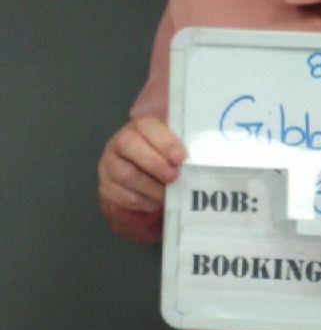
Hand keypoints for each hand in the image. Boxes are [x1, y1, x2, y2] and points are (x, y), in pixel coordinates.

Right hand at [98, 116, 184, 242]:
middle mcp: (119, 142)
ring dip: (150, 187)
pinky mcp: (106, 187)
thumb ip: (182, 148)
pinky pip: (122, 196)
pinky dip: (142, 201)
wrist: (139, 177)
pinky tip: (155, 203)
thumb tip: (205, 154)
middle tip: (174, 177)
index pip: (147, 126)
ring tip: (167, 194)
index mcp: (140, 127)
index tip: (181, 158)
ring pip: (126, 174)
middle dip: (155, 164)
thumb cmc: (164, 158)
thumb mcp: (172, 148)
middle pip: (131, 147)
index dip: (164, 142)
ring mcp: (109, 165)